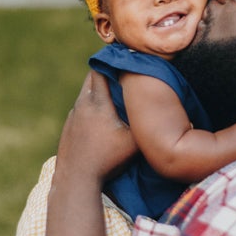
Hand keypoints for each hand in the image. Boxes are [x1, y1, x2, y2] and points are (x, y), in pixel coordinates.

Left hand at [38, 71, 135, 235]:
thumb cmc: (108, 159)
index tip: (125, 56)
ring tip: (116, 93)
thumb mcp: (134, 141)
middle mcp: (82, 105)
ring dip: (99, 91)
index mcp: (98, 102)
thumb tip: (167, 113)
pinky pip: (81, 110)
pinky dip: (92, 107)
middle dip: (107, 73)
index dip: (113, 61)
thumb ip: (147, 124)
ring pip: (86, 95)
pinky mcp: (68, 128)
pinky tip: (102, 118)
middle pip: (92, 78)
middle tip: (124, 72)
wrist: (76, 179)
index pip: (102, 69)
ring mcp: (72, 117)